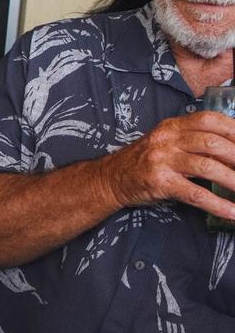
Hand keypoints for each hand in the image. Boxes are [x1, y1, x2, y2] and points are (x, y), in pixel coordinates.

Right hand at [100, 110, 234, 218]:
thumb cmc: (144, 161)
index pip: (210, 120)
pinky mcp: (159, 183)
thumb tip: (231, 150)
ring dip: (234, 181)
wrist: (110, 179)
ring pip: (207, 167)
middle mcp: (167, 140)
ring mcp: (162, 161)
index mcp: (172, 126)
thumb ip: (193, 140)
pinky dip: (217, 204)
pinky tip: (232, 212)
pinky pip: (194, 194)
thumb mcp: (166, 142)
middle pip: (213, 144)